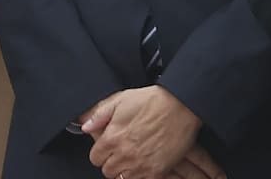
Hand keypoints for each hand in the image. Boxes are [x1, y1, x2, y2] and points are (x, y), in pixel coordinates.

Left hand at [81, 86, 216, 178]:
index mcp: (112, 138)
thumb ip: (100, 113)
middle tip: (124, 150)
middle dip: (113, 161)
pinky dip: (142, 174)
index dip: (103, 151)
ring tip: (136, 156)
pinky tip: (147, 161)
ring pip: (122, 178)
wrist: (184, 105)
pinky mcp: (156, 171)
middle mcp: (124, 154)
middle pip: (107, 170)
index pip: (95, 157)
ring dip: (126, 169)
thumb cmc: (156, 100)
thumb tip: (85, 126)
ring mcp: (140, 165)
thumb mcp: (123, 99)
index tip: (111, 146)